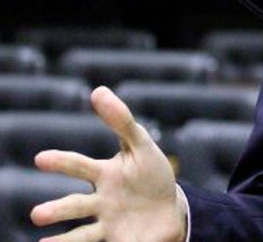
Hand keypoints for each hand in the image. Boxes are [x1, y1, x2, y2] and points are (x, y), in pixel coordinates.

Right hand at [31, 85, 186, 241]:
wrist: (169, 210)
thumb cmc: (152, 175)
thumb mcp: (142, 145)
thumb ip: (122, 121)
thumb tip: (97, 90)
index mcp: (104, 174)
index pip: (79, 166)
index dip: (62, 162)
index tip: (41, 158)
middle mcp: (99, 199)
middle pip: (76, 205)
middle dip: (57, 210)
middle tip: (38, 215)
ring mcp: (105, 221)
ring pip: (81, 231)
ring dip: (63, 240)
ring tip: (48, 240)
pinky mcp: (116, 239)